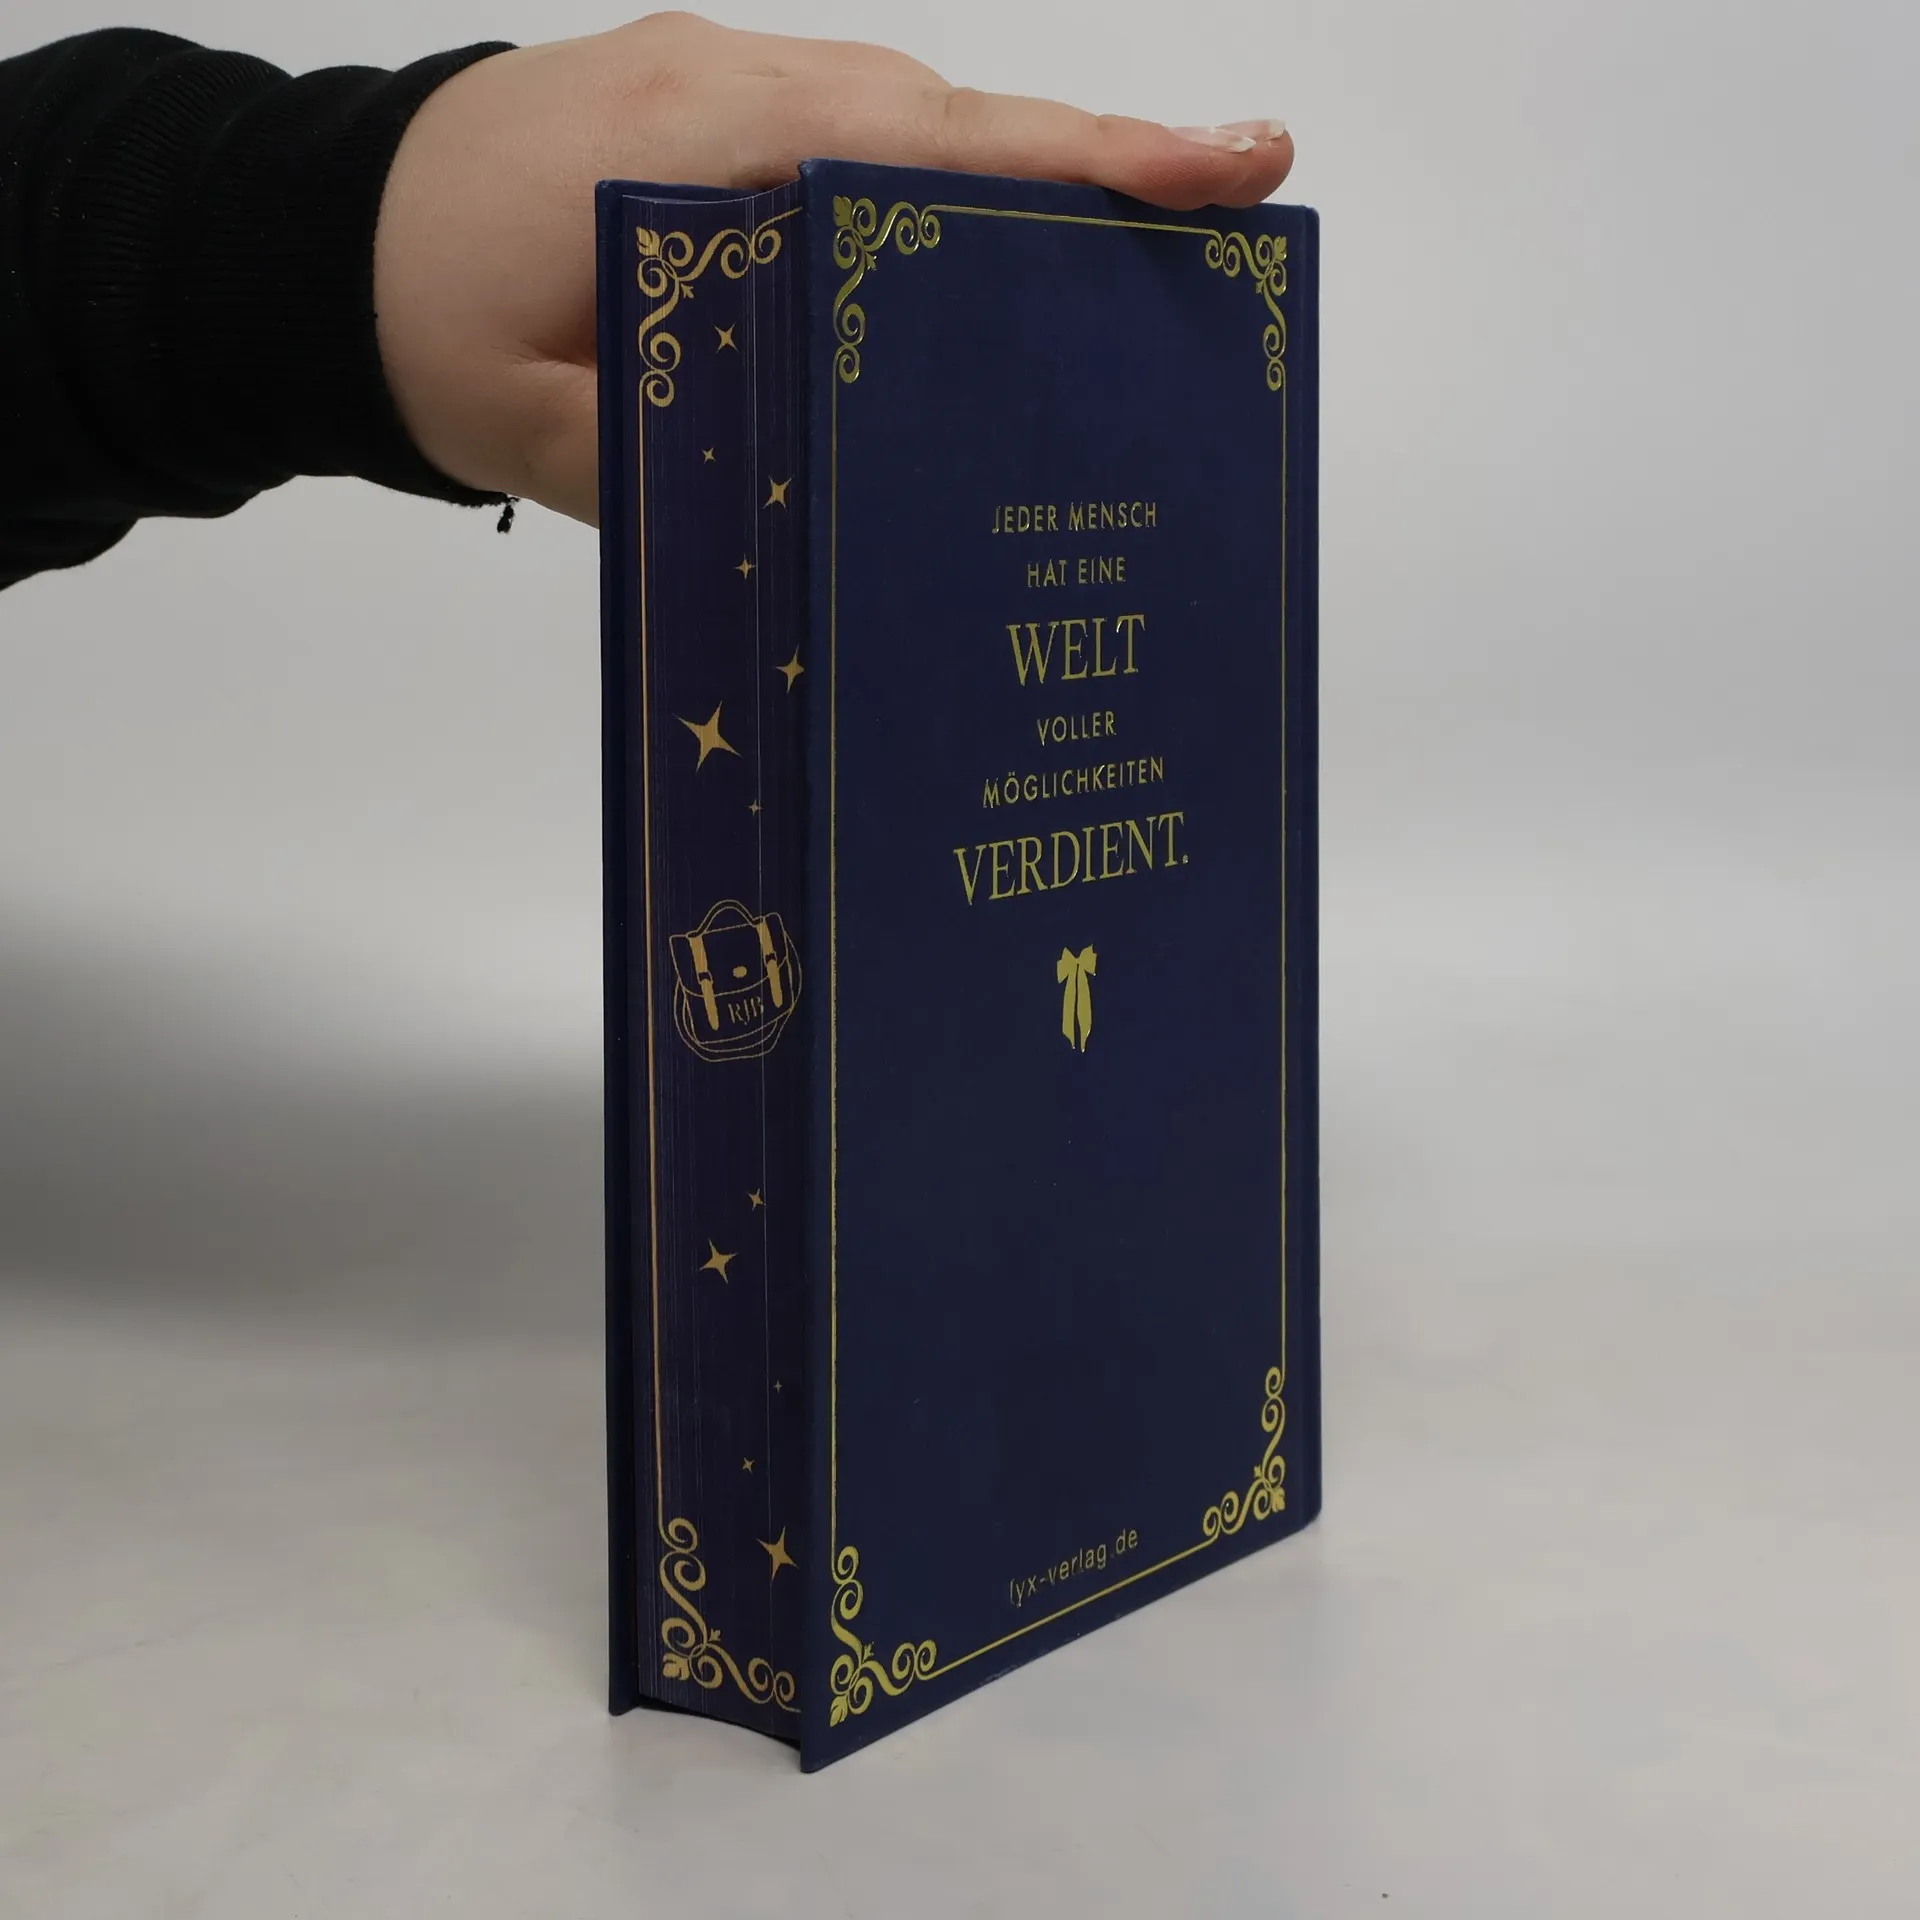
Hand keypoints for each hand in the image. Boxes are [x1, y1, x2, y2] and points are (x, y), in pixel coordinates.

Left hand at [373, 11, 1293, 523]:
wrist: (319, 243)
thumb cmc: (419, 320)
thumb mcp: (535, 423)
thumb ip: (675, 453)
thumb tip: (821, 487)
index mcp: (696, 137)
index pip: (924, 142)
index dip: (1073, 164)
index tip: (1215, 167)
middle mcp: (727, 84)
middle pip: (950, 114)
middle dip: (1099, 158)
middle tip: (1243, 195)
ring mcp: (722, 87)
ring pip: (914, 118)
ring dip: (1031, 169)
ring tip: (1157, 231)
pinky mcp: (715, 118)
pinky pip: (861, 136)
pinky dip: (950, 179)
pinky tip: (1002, 248)